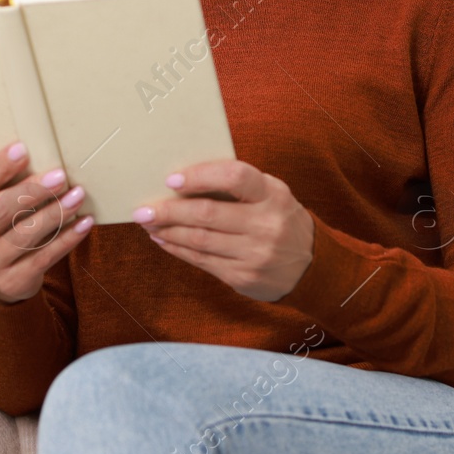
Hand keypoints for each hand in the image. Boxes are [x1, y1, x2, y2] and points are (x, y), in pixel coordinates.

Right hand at [0, 142, 93, 304]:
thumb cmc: (0, 230)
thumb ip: (4, 187)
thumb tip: (42, 155)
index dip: (0, 166)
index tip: (23, 148)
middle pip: (1, 209)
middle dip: (33, 190)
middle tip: (60, 176)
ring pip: (25, 234)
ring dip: (55, 213)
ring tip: (78, 195)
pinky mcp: (12, 281)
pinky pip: (44, 257)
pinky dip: (67, 238)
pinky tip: (84, 222)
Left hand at [133, 160, 313, 301]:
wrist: (310, 266)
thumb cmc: (279, 218)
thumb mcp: (271, 194)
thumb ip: (238, 185)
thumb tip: (184, 180)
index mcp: (273, 194)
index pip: (235, 176)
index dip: (200, 176)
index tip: (171, 180)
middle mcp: (266, 224)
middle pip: (208, 214)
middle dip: (169, 211)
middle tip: (143, 209)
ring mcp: (255, 254)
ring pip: (200, 240)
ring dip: (168, 231)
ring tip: (149, 223)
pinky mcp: (243, 277)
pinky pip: (202, 261)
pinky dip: (178, 249)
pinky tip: (165, 240)